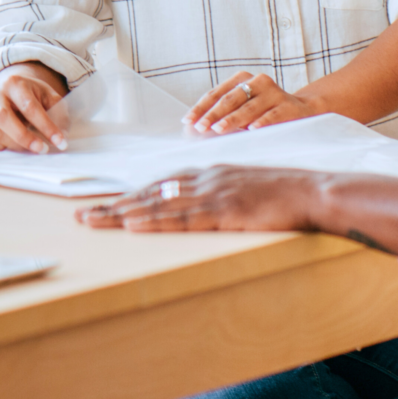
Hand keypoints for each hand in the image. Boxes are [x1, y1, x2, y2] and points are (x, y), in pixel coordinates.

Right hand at [0, 63, 69, 152]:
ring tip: (32, 149)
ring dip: (14, 145)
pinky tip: (13, 146)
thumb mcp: (49, 96)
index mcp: (15, 83)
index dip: (46, 126)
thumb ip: (58, 113)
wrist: (12, 89)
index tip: (60, 141)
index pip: (30, 106)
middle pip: (4, 118)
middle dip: (25, 138)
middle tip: (43, 150)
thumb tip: (62, 136)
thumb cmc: (34, 95)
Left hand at [77, 165, 321, 231]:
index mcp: (211, 173)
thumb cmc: (287, 195)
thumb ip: (224, 195)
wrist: (315, 192)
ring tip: (92, 222)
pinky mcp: (224, 211)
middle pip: (150, 193)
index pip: (162, 185)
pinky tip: (132, 225)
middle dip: (115, 205)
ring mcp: (213, 193)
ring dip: (121, 213)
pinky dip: (153, 221)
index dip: (133, 196)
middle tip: (82, 215)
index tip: (108, 206)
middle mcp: (206, 179)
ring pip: (157, 204)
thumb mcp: (249, 189)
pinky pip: (181, 218)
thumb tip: (204, 209)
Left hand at [185, 72, 324, 134]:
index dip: (201, 107)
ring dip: (233, 119)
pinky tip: (252, 130)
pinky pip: (272, 115)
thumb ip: (223, 113)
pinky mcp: (288, 106)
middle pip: (231, 99)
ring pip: (249, 107)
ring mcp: (274, 93)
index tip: (188, 121)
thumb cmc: (263, 111)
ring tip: (219, 129)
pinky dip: (262, 122)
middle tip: (201, 127)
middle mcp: (258, 82)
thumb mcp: (243, 108)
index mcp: (242, 79)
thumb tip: (196, 127)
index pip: (217, 94)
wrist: (301, 110)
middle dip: (214, 114)